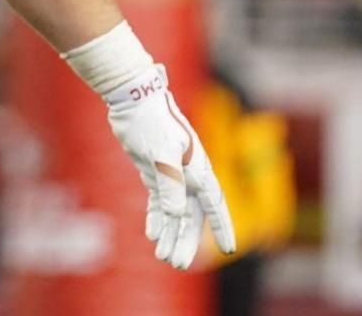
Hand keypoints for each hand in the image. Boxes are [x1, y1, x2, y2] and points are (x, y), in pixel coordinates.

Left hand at [104, 65, 236, 269]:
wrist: (133, 98)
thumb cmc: (151, 121)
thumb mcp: (160, 153)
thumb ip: (170, 184)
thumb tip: (178, 215)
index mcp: (198, 169)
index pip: (214, 204)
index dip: (222, 227)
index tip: (228, 249)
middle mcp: (189, 174)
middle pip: (192, 215)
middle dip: (187, 240)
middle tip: (179, 263)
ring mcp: (171, 173)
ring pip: (175, 212)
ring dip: (171, 234)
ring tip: (165, 258)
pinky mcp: (154, 171)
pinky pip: (159, 201)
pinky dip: (157, 218)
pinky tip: (152, 234)